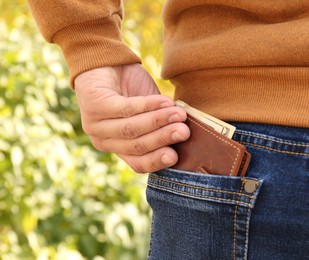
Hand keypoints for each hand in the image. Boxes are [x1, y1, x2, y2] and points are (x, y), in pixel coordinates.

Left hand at [74, 64, 189, 172]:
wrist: (109, 61)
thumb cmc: (131, 88)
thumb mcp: (149, 112)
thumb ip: (161, 125)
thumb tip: (184, 136)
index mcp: (118, 148)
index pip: (137, 163)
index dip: (156, 161)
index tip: (175, 156)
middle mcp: (103, 141)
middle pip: (136, 146)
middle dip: (163, 138)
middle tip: (184, 131)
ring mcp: (95, 125)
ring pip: (131, 129)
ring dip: (159, 121)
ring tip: (178, 114)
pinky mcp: (94, 106)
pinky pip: (125, 109)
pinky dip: (148, 105)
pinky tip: (164, 101)